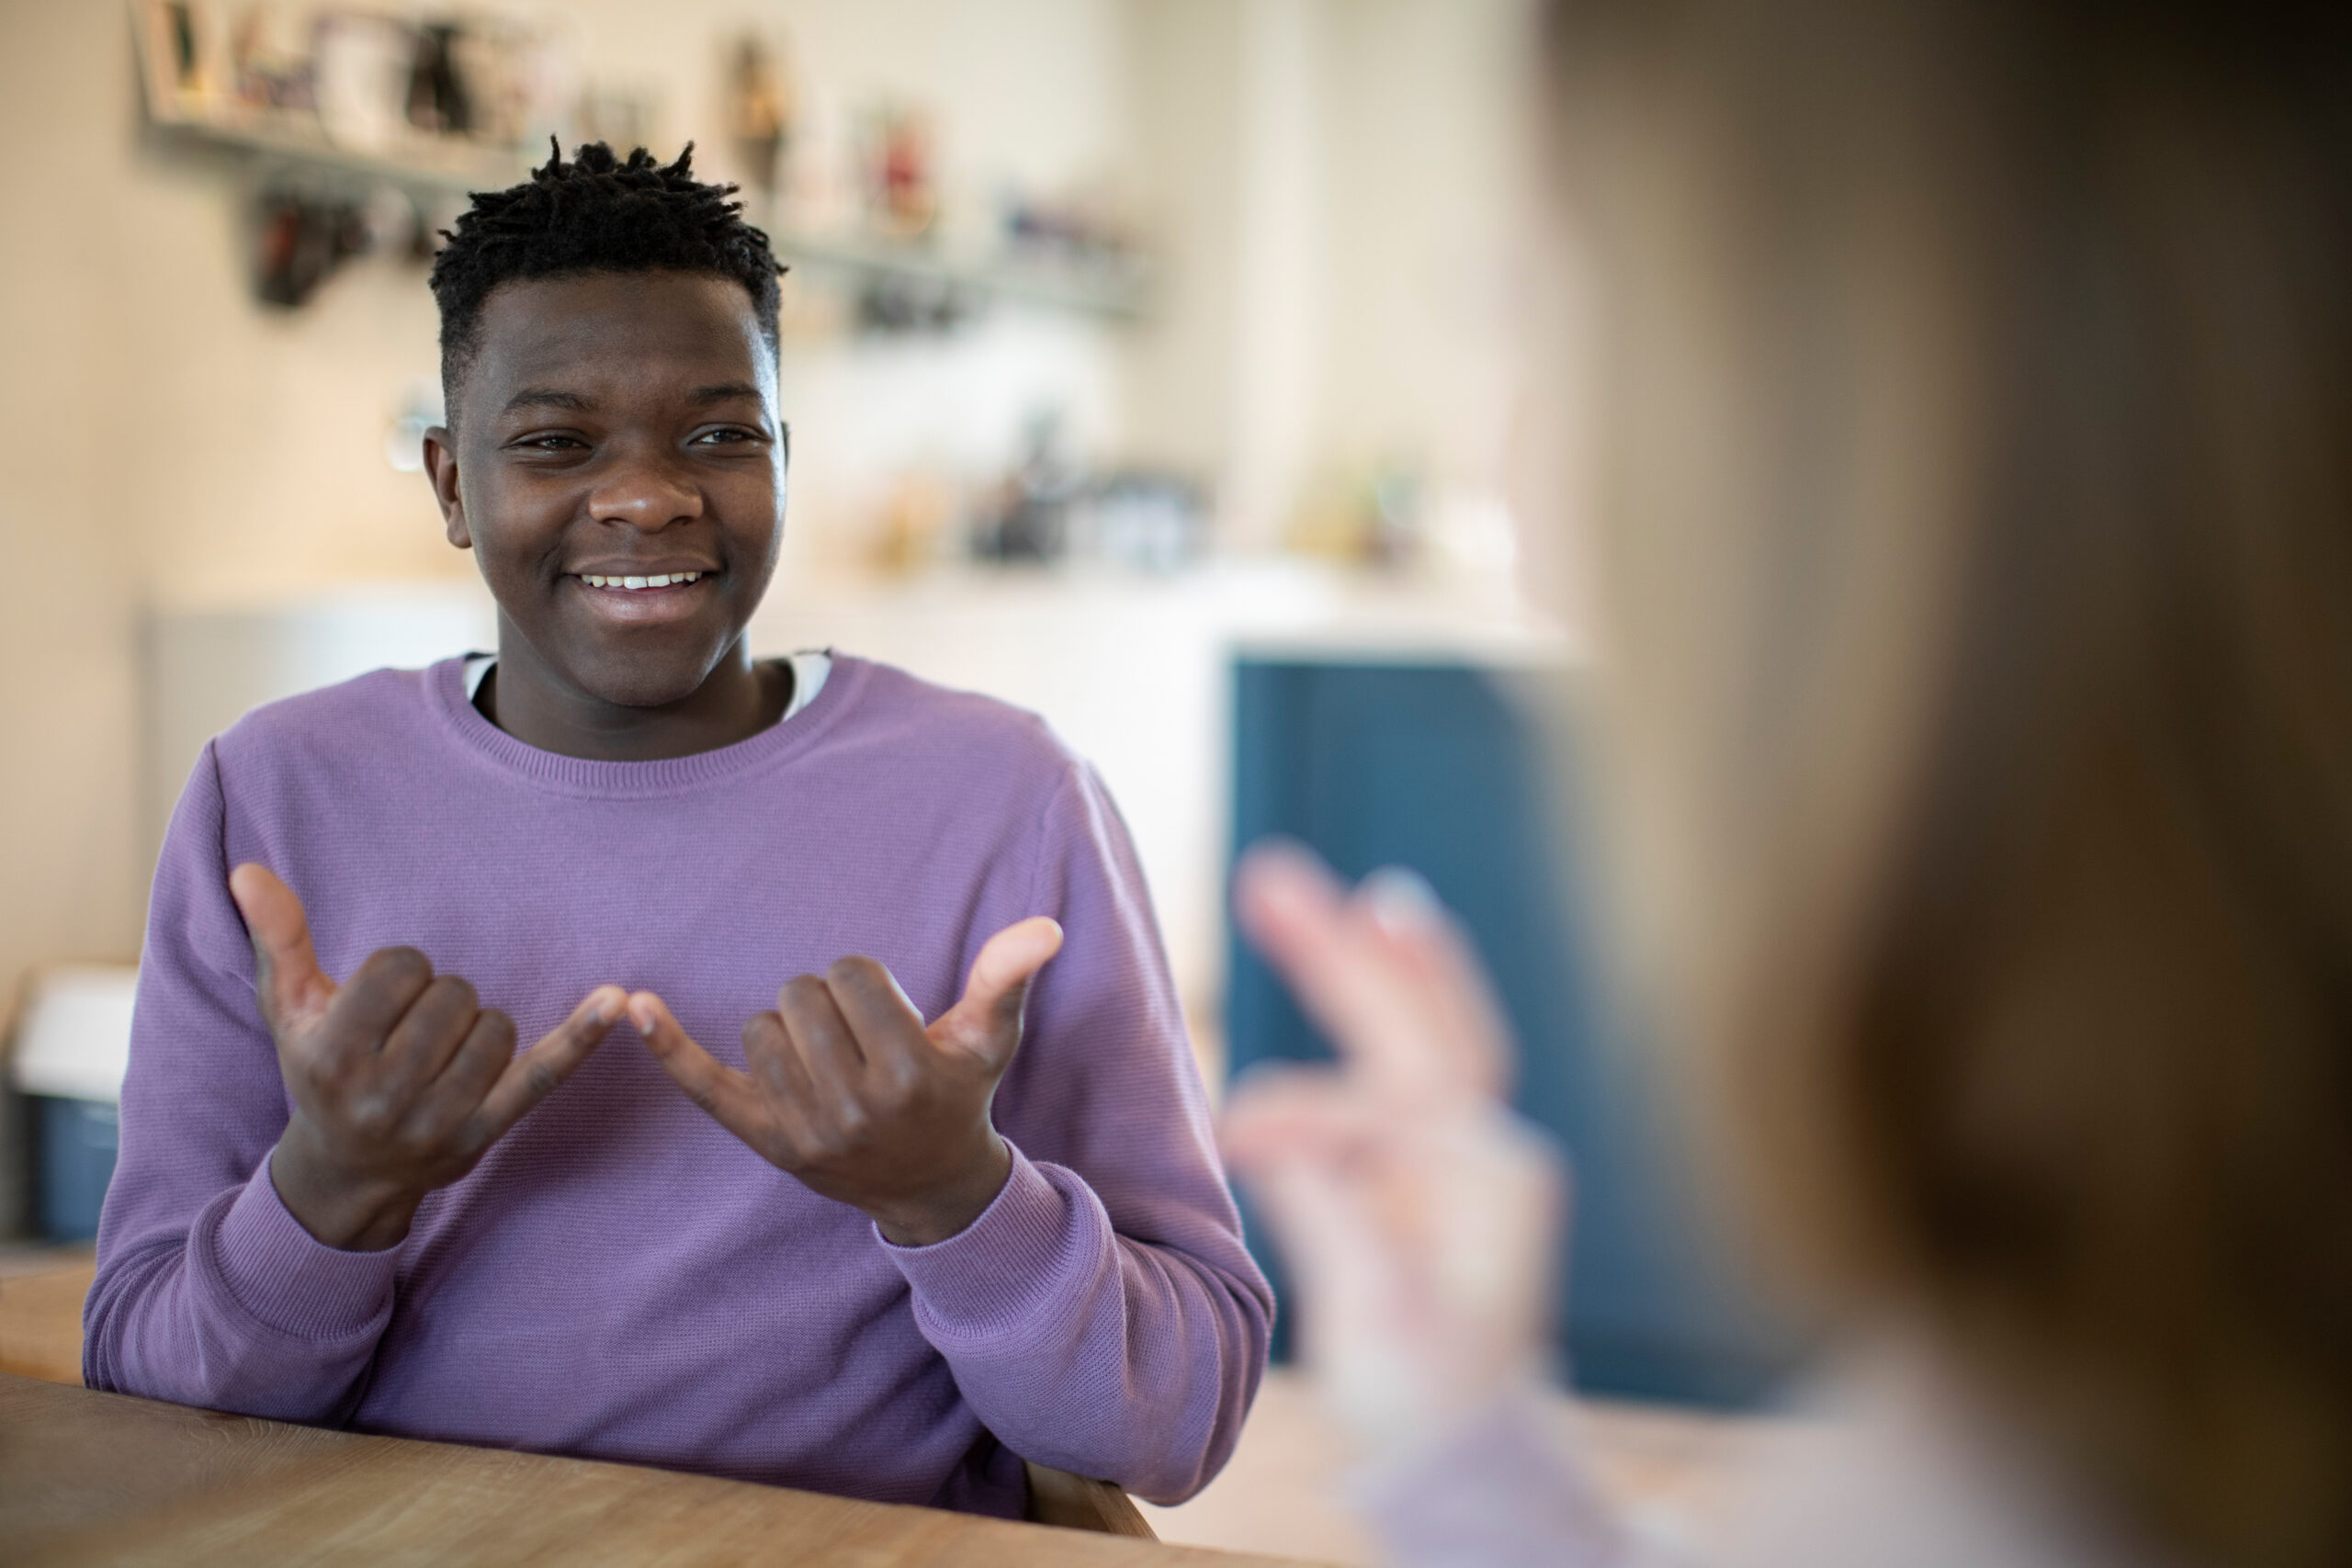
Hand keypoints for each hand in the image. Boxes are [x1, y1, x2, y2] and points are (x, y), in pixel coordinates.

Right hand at [230, 864, 625, 1251]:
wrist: (343, 1174)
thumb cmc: (317, 1073)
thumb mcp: (288, 1010)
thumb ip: (277, 937)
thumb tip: (248, 869)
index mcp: (332, 1055)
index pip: (402, 968)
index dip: (401, 972)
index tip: (384, 1002)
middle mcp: (383, 1094)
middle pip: (453, 994)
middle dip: (438, 1000)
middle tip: (411, 1034)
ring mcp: (438, 1120)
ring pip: (495, 1026)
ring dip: (476, 1027)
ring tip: (439, 1054)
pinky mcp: (486, 1133)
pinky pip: (543, 1074)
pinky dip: (581, 1036)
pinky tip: (617, 1001)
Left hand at [631, 918, 1064, 1245]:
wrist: (930, 1186)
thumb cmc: (958, 1093)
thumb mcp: (989, 1039)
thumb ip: (1006, 978)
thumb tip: (1046, 925)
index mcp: (909, 1072)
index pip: (852, 973)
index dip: (866, 982)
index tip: (885, 1016)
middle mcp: (854, 1107)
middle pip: (802, 993)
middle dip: (827, 1002)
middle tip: (856, 1041)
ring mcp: (804, 1130)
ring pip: (762, 1026)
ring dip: (789, 1029)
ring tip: (826, 1061)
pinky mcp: (764, 1142)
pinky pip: (706, 1084)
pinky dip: (668, 1045)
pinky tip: (633, 1006)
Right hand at [1220, 841, 1562, 1455]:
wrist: (1469, 1442)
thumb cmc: (1424, 1393)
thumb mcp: (1375, 1315)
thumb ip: (1331, 1212)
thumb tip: (1264, 1127)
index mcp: (1487, 1179)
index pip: (1387, 1102)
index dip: (1307, 1111)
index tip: (1236, 1136)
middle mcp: (1489, 1145)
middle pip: (1417, 1022)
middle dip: (1344, 950)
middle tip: (1270, 875)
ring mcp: (1471, 1145)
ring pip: (1424, 1024)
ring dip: (1372, 953)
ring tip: (1331, 888)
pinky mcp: (1442, 1155)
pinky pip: (1418, 1052)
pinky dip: (1395, 988)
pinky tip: (1377, 934)